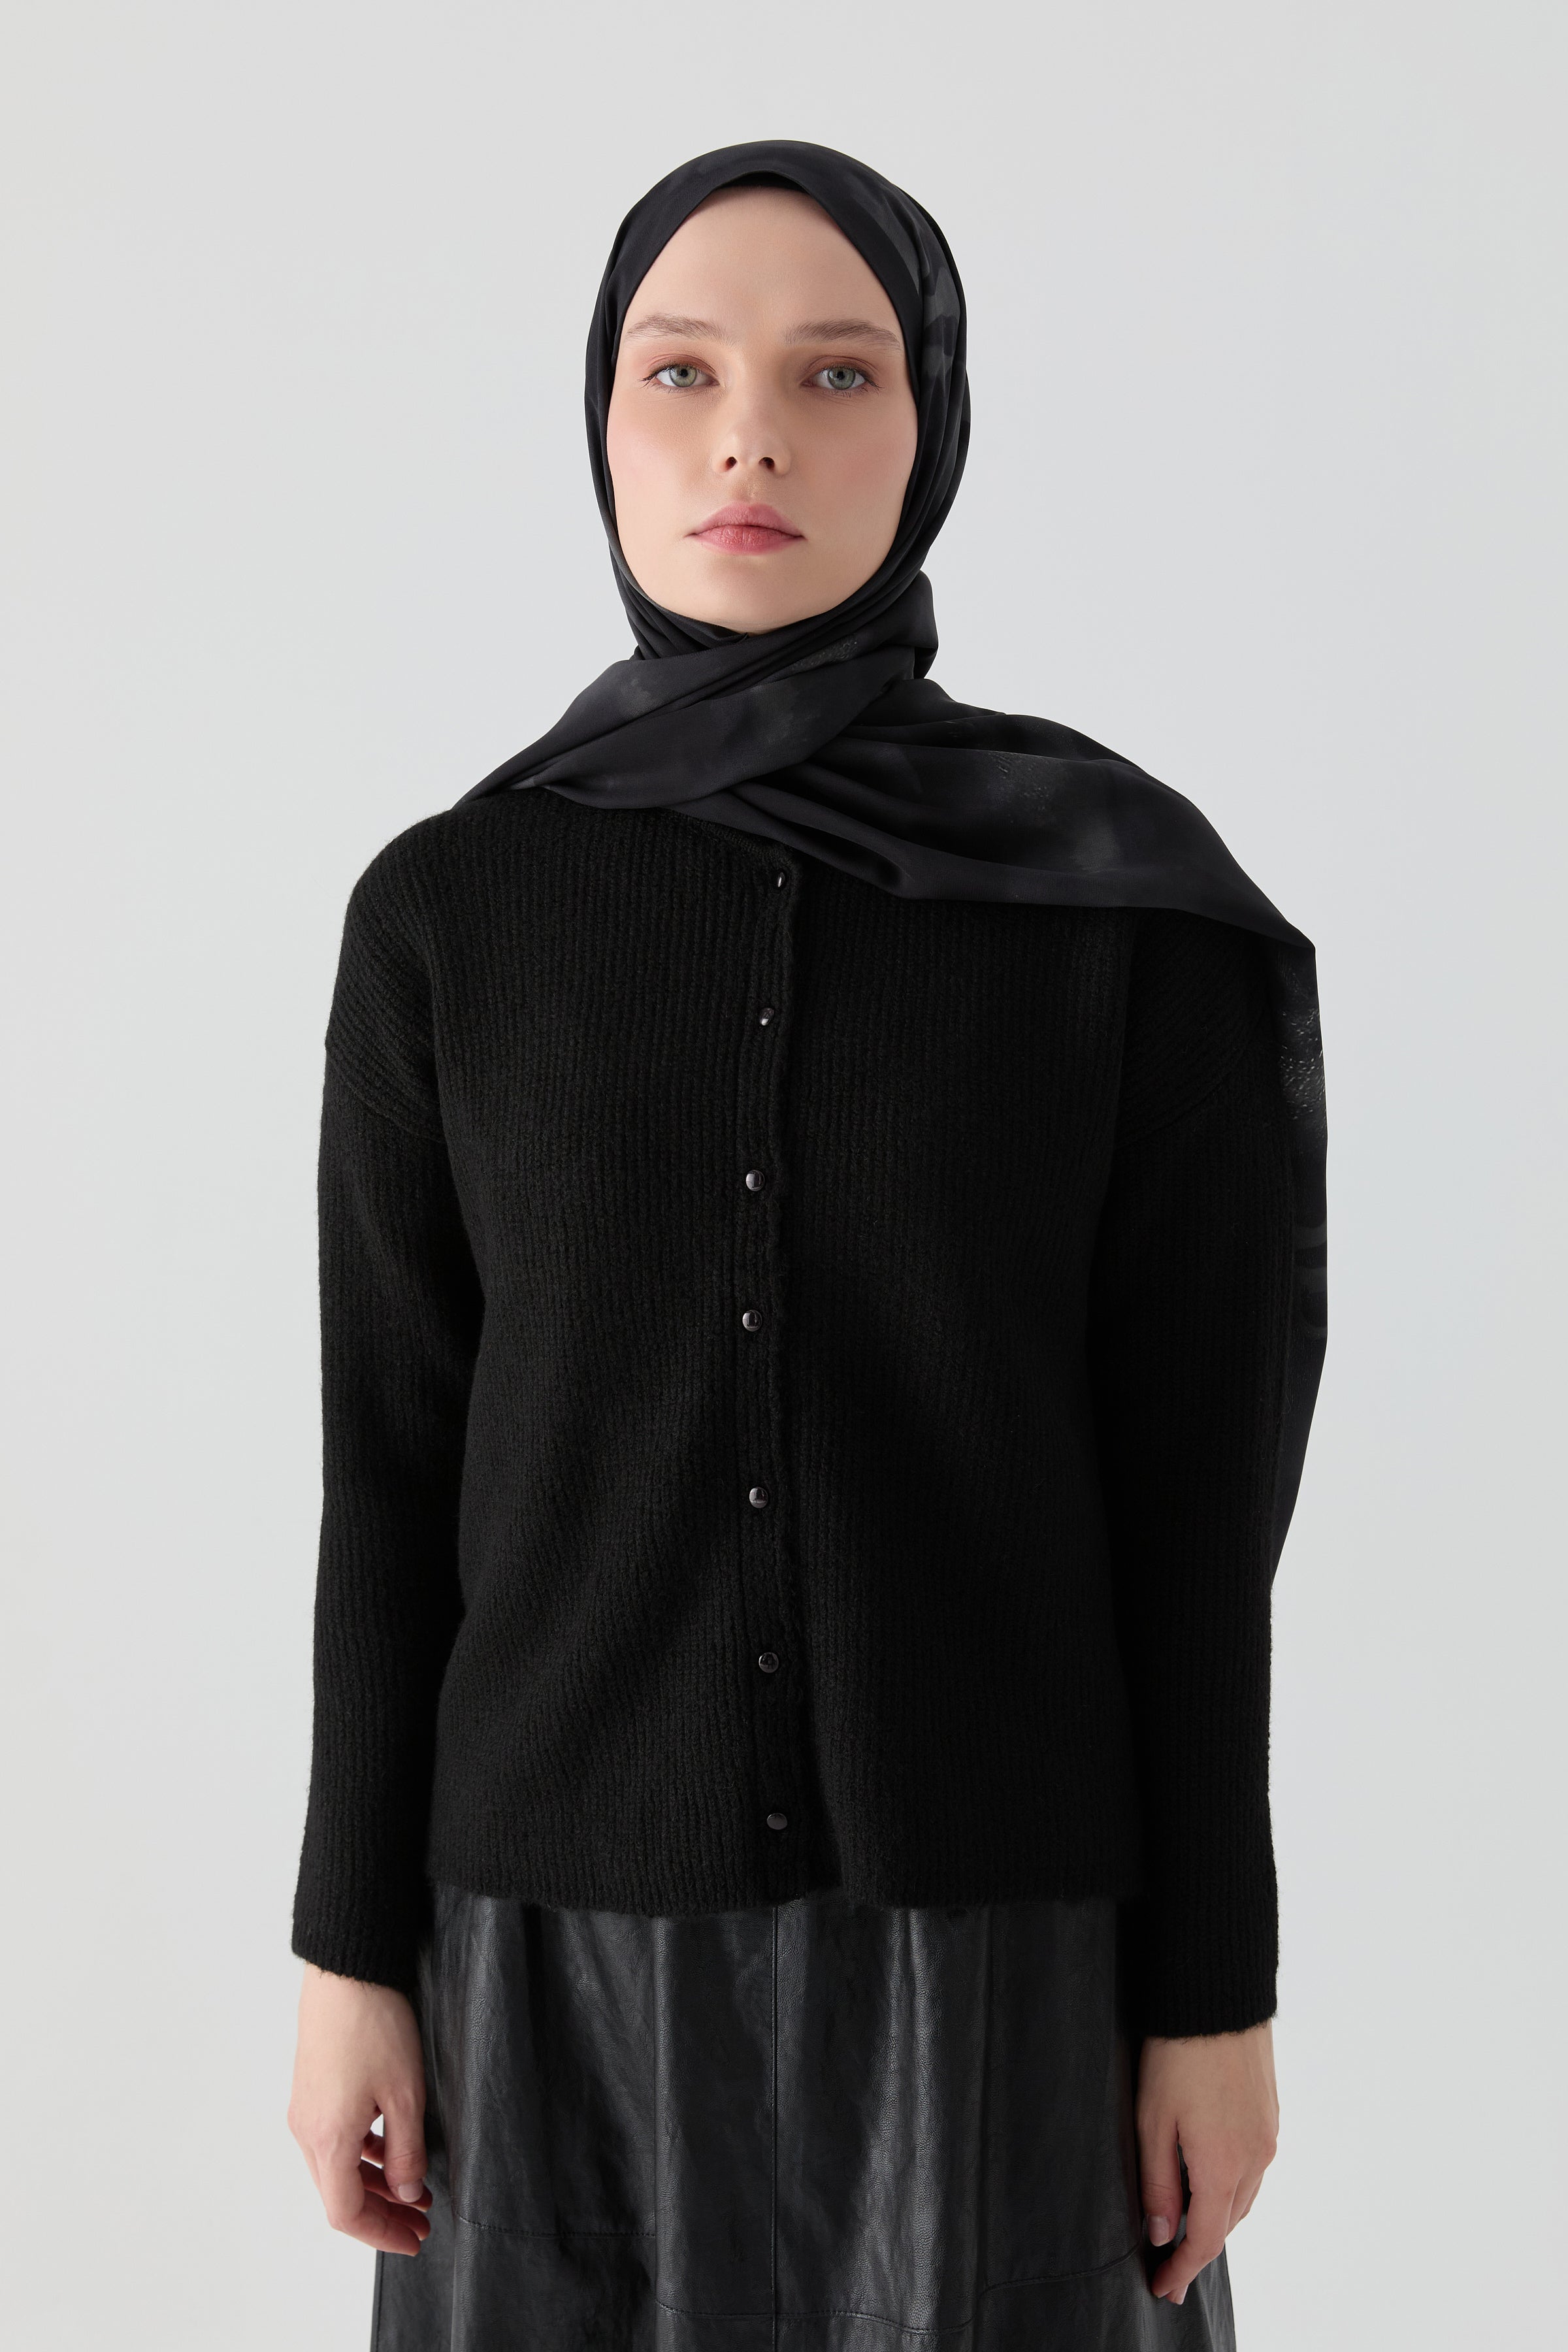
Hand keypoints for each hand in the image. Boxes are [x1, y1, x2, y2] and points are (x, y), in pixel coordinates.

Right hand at [287, 1963, 433, 2255]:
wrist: (345, 1972)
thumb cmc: (374, 2025)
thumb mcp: (405, 2094)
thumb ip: (407, 2153)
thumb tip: (408, 2194)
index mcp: (327, 2140)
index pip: (346, 2213)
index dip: (382, 2235)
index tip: (414, 2240)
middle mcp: (307, 2131)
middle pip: (340, 2194)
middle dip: (383, 2214)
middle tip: (423, 2220)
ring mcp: (305, 2111)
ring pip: (336, 2169)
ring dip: (374, 2185)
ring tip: (417, 2188)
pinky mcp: (311, 2091)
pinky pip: (333, 2141)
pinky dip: (362, 2156)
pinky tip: (392, 2150)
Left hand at [1136, 2020, 1277, 2304]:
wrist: (1218, 1997)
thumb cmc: (1177, 2053)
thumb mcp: (1153, 2120)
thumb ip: (1159, 2183)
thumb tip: (1163, 2234)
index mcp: (1222, 2166)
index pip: (1205, 2239)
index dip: (1183, 2270)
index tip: (1162, 2288)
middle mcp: (1254, 2159)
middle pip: (1228, 2223)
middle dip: (1199, 2251)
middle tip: (1170, 2271)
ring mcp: (1268, 2137)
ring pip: (1244, 2198)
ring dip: (1218, 2220)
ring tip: (1189, 2234)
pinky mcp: (1271, 2115)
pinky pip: (1254, 2171)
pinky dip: (1233, 2189)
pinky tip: (1213, 2184)